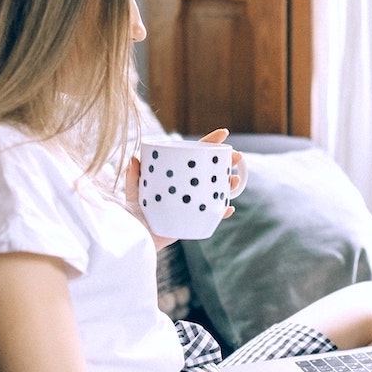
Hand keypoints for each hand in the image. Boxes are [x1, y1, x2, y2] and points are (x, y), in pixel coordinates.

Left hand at [125, 128, 242, 248]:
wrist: (138, 237)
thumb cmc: (134, 212)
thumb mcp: (134, 191)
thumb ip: (133, 177)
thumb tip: (134, 159)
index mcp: (177, 174)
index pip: (195, 153)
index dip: (210, 142)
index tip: (224, 133)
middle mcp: (189, 186)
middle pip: (212, 170)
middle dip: (228, 161)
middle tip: (238, 157)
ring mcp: (194, 201)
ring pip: (217, 190)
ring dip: (229, 185)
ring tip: (235, 180)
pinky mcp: (196, 219)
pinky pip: (213, 215)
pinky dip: (222, 212)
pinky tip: (228, 208)